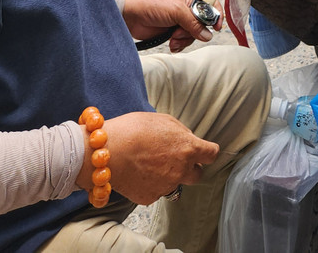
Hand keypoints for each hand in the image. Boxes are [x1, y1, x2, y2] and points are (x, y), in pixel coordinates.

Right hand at [77, 111, 218, 204]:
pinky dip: (149, 184)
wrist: (105, 151)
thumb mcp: (163, 120)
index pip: (212, 154)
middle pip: (197, 175)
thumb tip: (187, 140)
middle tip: (174, 159)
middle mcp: (181, 170)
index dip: (208, 152)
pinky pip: (155, 191)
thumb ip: (180, 132)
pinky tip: (137, 173)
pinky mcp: (149, 198)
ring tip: (147, 163)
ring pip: (173, 183)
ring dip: (167, 175)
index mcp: (188, 148)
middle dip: (190, 168)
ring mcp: (166, 186)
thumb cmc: (133, 130)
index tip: (203, 151)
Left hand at [123, 0, 221, 52]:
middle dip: (193, 32)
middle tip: (180, 31)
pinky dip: (179, 45)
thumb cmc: (151, 5)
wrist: (131, 18)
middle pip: (204, 24)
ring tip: (172, 37)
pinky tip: (171, 43)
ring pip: (194, 35)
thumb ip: (194, 23)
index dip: (217, 15)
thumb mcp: (176, 11)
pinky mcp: (174, 32)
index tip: (217, 27)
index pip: (212, 4)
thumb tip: (208, 35)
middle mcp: (188, 9)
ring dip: (184, 39)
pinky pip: (185, 42)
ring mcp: (181, 22)